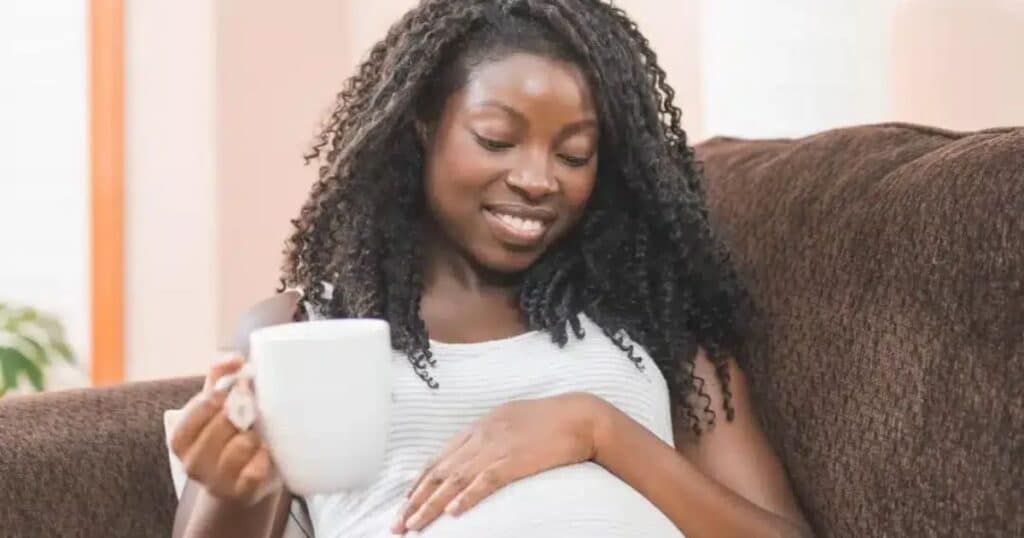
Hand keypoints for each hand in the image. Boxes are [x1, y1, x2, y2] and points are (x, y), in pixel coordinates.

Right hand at [169, 356, 280, 505]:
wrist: (242, 486)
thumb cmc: (228, 439)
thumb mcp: (217, 410)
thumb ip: (218, 379)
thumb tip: (234, 357)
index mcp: (180, 438)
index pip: (201, 406)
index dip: (223, 394)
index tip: (237, 388)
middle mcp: (191, 463)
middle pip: (225, 422)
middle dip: (242, 415)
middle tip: (249, 418)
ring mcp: (215, 482)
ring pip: (243, 444)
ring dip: (255, 437)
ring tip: (254, 439)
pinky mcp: (240, 494)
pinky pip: (258, 468)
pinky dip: (265, 458)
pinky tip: (263, 456)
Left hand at [392, 392, 608, 533]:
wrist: (581, 417)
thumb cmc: (552, 421)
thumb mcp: (513, 422)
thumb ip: (493, 436)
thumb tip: (479, 455)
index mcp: (480, 427)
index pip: (440, 458)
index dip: (419, 482)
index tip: (405, 502)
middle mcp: (481, 436)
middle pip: (439, 472)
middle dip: (415, 501)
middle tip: (397, 525)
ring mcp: (497, 448)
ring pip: (454, 480)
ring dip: (431, 506)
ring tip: (414, 526)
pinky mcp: (514, 460)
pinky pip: (485, 481)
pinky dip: (467, 497)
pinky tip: (453, 513)